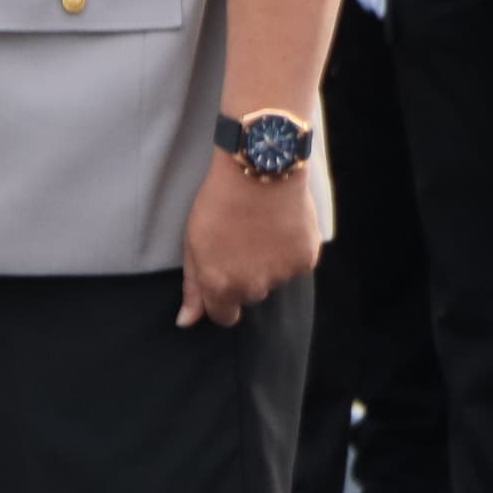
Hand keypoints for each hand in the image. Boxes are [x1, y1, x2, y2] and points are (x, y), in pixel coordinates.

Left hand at [178, 154, 322, 328]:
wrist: (258, 171)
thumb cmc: (218, 202)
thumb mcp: (192, 241)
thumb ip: (193, 286)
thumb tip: (186, 322)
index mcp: (221, 285)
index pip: (224, 317)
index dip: (220, 300)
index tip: (221, 277)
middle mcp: (254, 287)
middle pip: (249, 296)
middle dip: (243, 277)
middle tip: (238, 241)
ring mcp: (282, 275)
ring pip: (274, 280)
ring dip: (267, 264)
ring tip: (259, 229)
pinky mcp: (306, 260)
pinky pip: (295, 266)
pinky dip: (288, 251)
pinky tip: (279, 226)